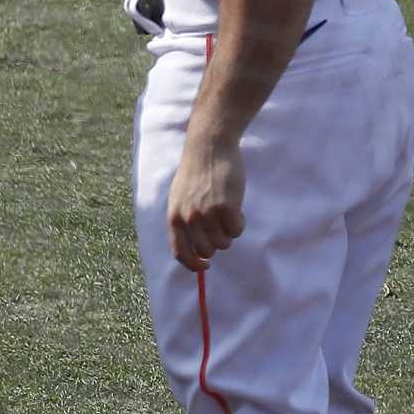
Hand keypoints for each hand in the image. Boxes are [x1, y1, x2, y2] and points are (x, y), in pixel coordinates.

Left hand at [165, 127, 245, 271]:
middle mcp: (188, 218)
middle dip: (216, 243)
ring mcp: (207, 213)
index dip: (193, 264)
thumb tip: (196, 249)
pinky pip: (237, 231)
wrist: (209, 148)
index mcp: (174, 216)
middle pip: (206, 251)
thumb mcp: (180, 197)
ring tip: (226, 211)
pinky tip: (236, 207)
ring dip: (229, 231)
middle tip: (220, 225)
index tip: (205, 266)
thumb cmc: (197, 172)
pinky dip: (239, 223)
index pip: (180, 252)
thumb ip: (185, 220)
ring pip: (224, 242)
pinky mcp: (226, 208)